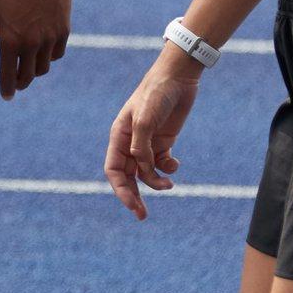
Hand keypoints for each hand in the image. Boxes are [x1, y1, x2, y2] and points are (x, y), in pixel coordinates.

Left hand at [0, 0, 70, 98]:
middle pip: (27, 76)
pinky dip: (49, 56)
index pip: (7, 75)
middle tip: (16, 83)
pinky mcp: (64, 29)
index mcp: (10, 40)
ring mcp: (50, 37)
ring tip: (29, 66)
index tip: (6, 96)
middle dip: (20, 82)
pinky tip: (43, 52)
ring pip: (44, 67)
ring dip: (35, 70)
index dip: (6, 89)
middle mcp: (31, 43)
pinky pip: (57, 53)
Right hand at [105, 54, 200, 219]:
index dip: (120, 190)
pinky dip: (168, 169)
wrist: (179, 76)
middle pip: (127, 177)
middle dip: (134, 196)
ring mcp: (147, 142)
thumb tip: (140, 168)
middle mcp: (130, 142)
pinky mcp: (164, 141)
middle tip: (143, 215)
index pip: (113, 170)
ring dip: (155, 182)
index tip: (133, 205)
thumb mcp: (146, 118)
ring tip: (169, 184)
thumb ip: (142, 145)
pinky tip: (174, 165)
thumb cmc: (157, 93)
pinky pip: (161, 163)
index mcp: (119, 136)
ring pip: (145, 172)